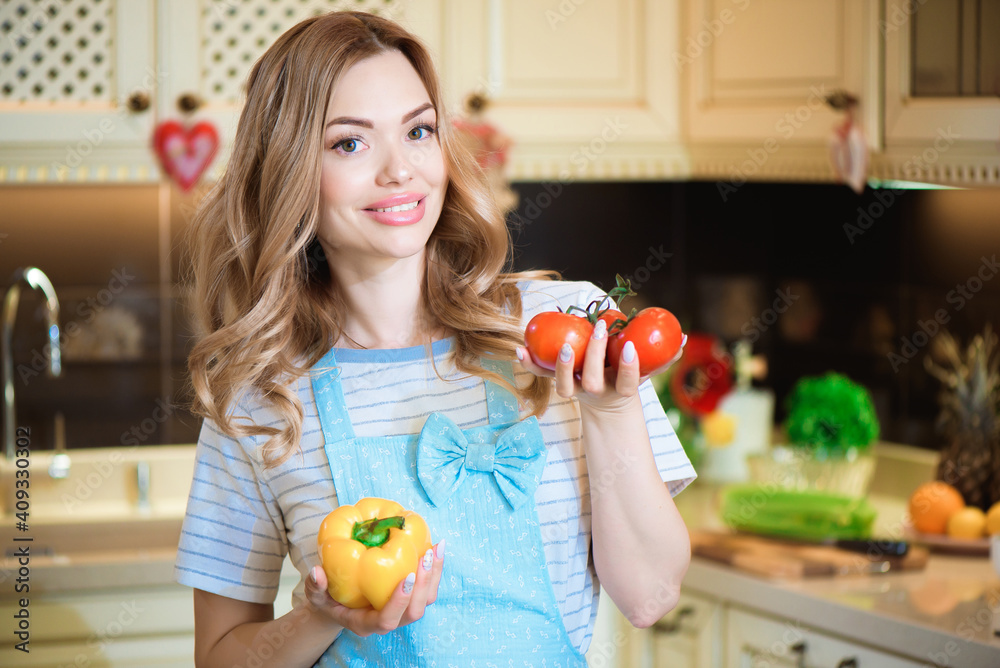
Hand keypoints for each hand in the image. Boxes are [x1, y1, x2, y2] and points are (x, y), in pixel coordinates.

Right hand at [305, 542, 444, 635]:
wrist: (340, 602)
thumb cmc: (328, 599)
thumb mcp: (316, 594)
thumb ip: (315, 586)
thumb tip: (317, 571)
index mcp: (366, 624)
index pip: (387, 621)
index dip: (399, 602)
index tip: (406, 577)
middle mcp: (388, 620)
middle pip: (414, 612)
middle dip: (423, 585)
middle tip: (423, 556)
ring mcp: (402, 610)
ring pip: (426, 600)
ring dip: (434, 575)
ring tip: (435, 548)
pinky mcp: (411, 597)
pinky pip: (428, 587)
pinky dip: (435, 568)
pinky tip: (436, 546)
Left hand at [518, 320, 685, 411]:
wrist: (605, 407)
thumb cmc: (627, 382)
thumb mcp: (647, 373)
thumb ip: (664, 358)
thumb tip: (682, 336)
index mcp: (620, 390)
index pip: (627, 383)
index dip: (627, 368)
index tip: (628, 349)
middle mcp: (595, 392)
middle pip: (592, 380)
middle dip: (594, 355)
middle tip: (599, 329)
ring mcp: (575, 390)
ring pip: (564, 386)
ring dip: (562, 367)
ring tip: (564, 346)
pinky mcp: (559, 383)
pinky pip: (542, 375)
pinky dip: (530, 363)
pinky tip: (520, 347)